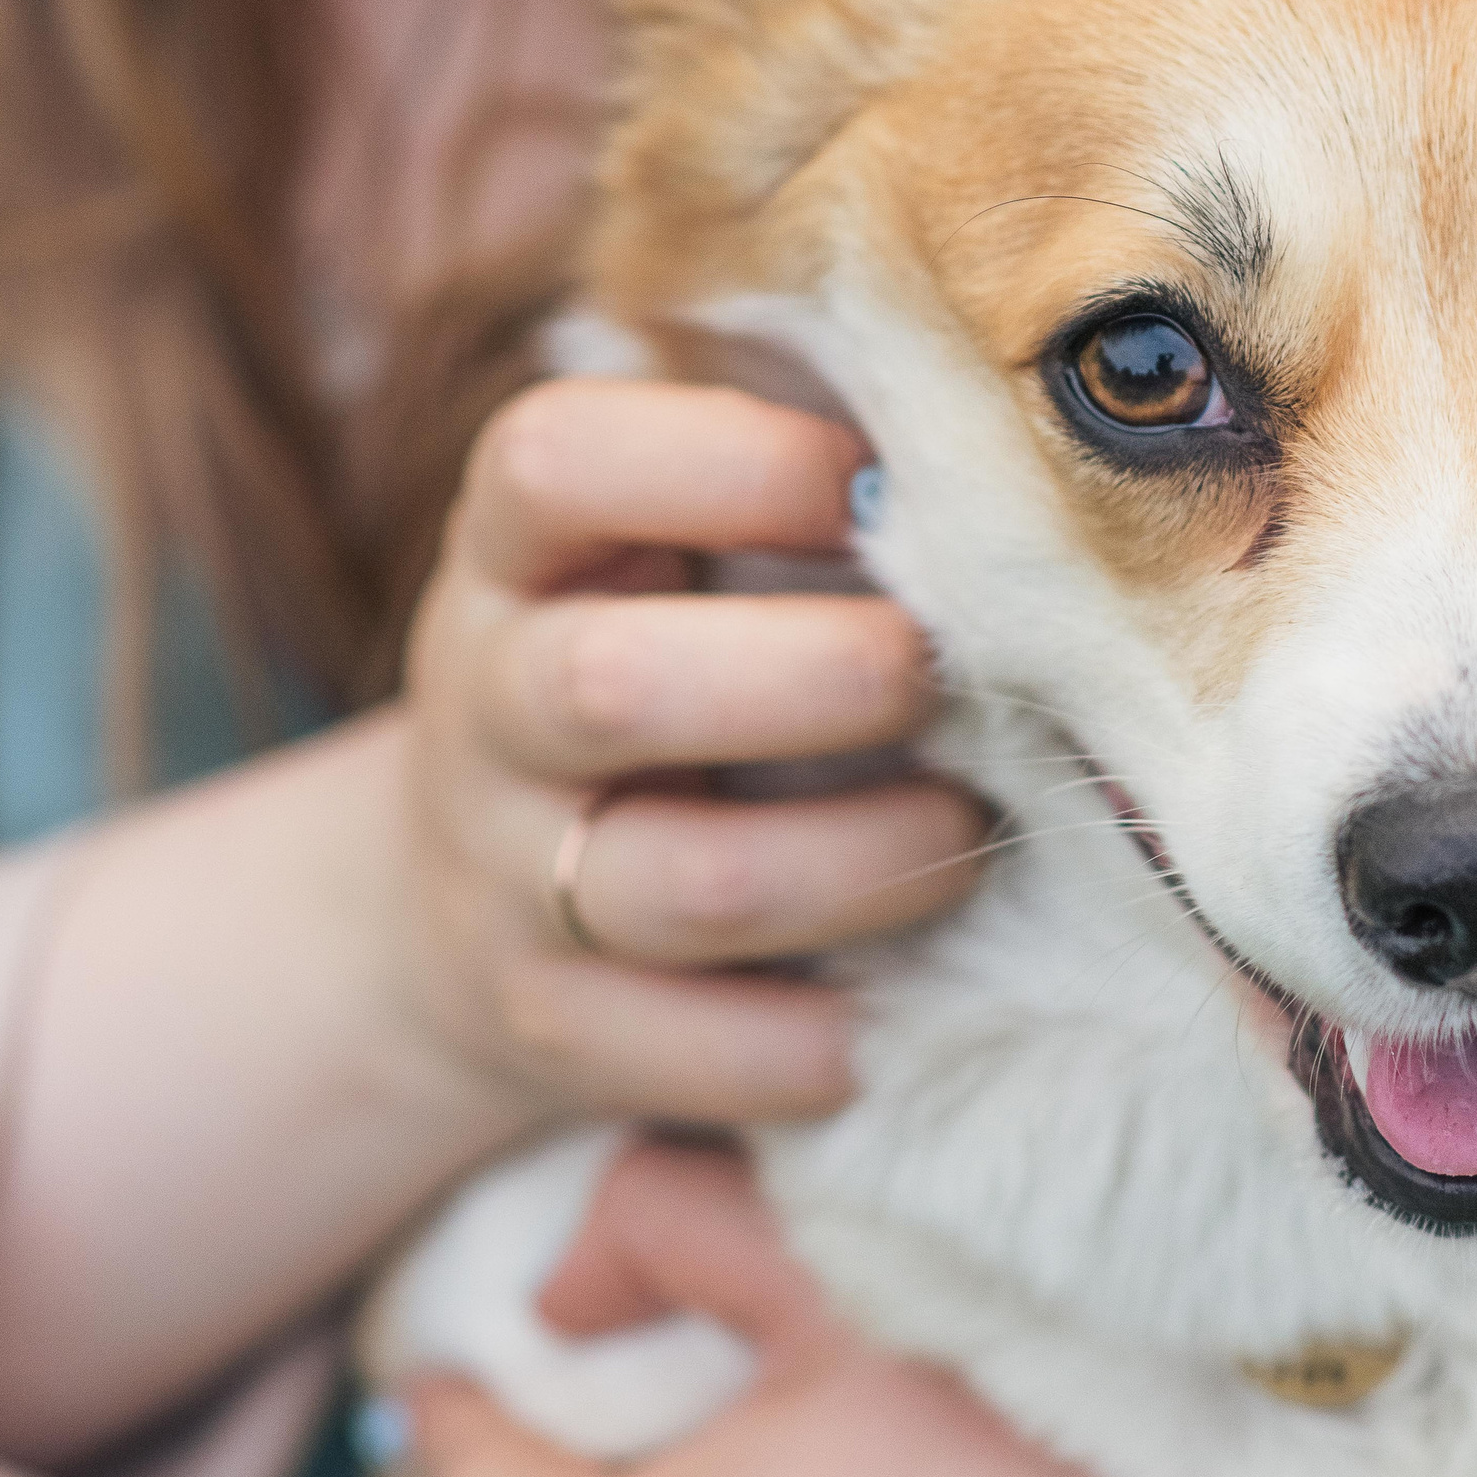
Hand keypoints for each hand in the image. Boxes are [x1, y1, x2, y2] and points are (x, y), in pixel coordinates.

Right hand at [399, 376, 987, 1124]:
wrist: (475, 897)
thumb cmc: (662, 663)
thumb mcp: (671, 553)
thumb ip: (793, 480)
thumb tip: (1002, 424)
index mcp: (516, 552)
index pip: (557, 463)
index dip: (732, 463)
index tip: (880, 483)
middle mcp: (485, 702)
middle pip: (612, 687)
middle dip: (824, 680)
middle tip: (947, 673)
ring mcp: (503, 874)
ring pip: (686, 884)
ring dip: (865, 863)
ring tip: (965, 831)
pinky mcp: (544, 1024)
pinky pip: (682, 1051)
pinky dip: (806, 1044)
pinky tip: (888, 1008)